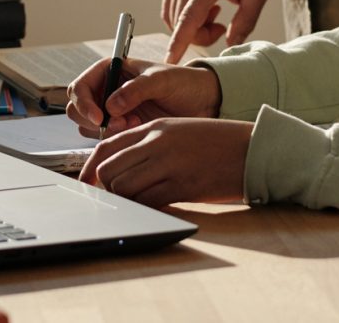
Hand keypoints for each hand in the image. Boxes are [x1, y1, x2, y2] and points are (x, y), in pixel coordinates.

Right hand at [66, 58, 221, 136]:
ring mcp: (112, 110)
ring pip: (88, 126)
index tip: (100, 118)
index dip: (84, 103)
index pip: (80, 86)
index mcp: (111, 69)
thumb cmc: (183, 83)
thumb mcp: (162, 80)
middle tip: (120, 124)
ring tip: (134, 123)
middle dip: (94, 120)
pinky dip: (115, 138)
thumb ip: (136, 90)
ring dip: (107, 130)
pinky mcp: (121, 128)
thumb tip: (111, 106)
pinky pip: (104, 138)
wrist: (201, 103)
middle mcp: (107, 89)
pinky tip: (136, 129)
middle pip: (77, 108)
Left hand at [80, 117, 252, 206]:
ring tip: (133, 205)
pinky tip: (150, 209)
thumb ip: (152, 143)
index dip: (90, 167)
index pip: (108, 145)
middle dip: (106, 187)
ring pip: (123, 186)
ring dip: (123, 200)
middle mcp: (157, 143)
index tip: (86, 182)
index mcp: (155, 128)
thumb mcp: (181, 132)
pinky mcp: (181, 186)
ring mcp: (168, 164)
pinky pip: (146, 201)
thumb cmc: (219, 143)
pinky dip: (141, 209)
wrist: (252, 149)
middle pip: (110, 168)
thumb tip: (125, 165)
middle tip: (113, 199)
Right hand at [161, 0, 269, 61]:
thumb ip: (246, 22)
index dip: (179, 42)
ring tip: (214, 13)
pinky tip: (203, 9)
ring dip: (192, 27)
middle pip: (181, 25)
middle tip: (221, 27)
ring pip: (174, 21)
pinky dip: (184, 19)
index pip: (188, 19)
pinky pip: (170, 11)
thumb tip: (230, 43)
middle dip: (200, 36)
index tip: (169, 61)